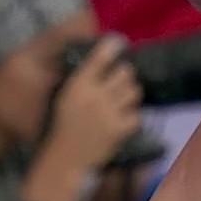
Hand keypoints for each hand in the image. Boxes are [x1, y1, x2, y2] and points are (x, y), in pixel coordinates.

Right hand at [44, 37, 142, 168]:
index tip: (119, 42)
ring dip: (130, 94)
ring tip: (122, 100)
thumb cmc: (63, 125)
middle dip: (124, 75)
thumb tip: (104, 55)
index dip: (113, 46)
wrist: (66, 159)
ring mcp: (110, 113)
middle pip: (125, 72)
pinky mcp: (120, 129)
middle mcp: (96, 95)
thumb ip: (83, 77)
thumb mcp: (66, 96)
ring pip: (134, 91)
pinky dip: (131, 116)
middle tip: (119, 81)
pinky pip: (136, 115)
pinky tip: (122, 119)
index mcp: (78, 84)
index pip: (100, 57)